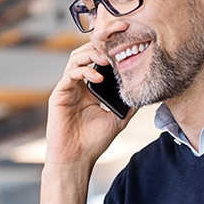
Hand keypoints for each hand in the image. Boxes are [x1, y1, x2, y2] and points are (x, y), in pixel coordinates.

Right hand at [45, 42, 134, 170]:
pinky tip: (98, 78)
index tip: (124, 45)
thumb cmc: (93, 142)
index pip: (97, 61)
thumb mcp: (118, 118)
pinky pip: (69, 75)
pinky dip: (83, 72)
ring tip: (107, 59)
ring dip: (91, 55)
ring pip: (75, 59)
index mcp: (89, 89)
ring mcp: (67, 89)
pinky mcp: (59, 95)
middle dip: (100, 45)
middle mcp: (77, 85)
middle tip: (116, 44)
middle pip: (85, 54)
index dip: (109, 50)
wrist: (77, 159)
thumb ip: (128, 103)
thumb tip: (145, 91)